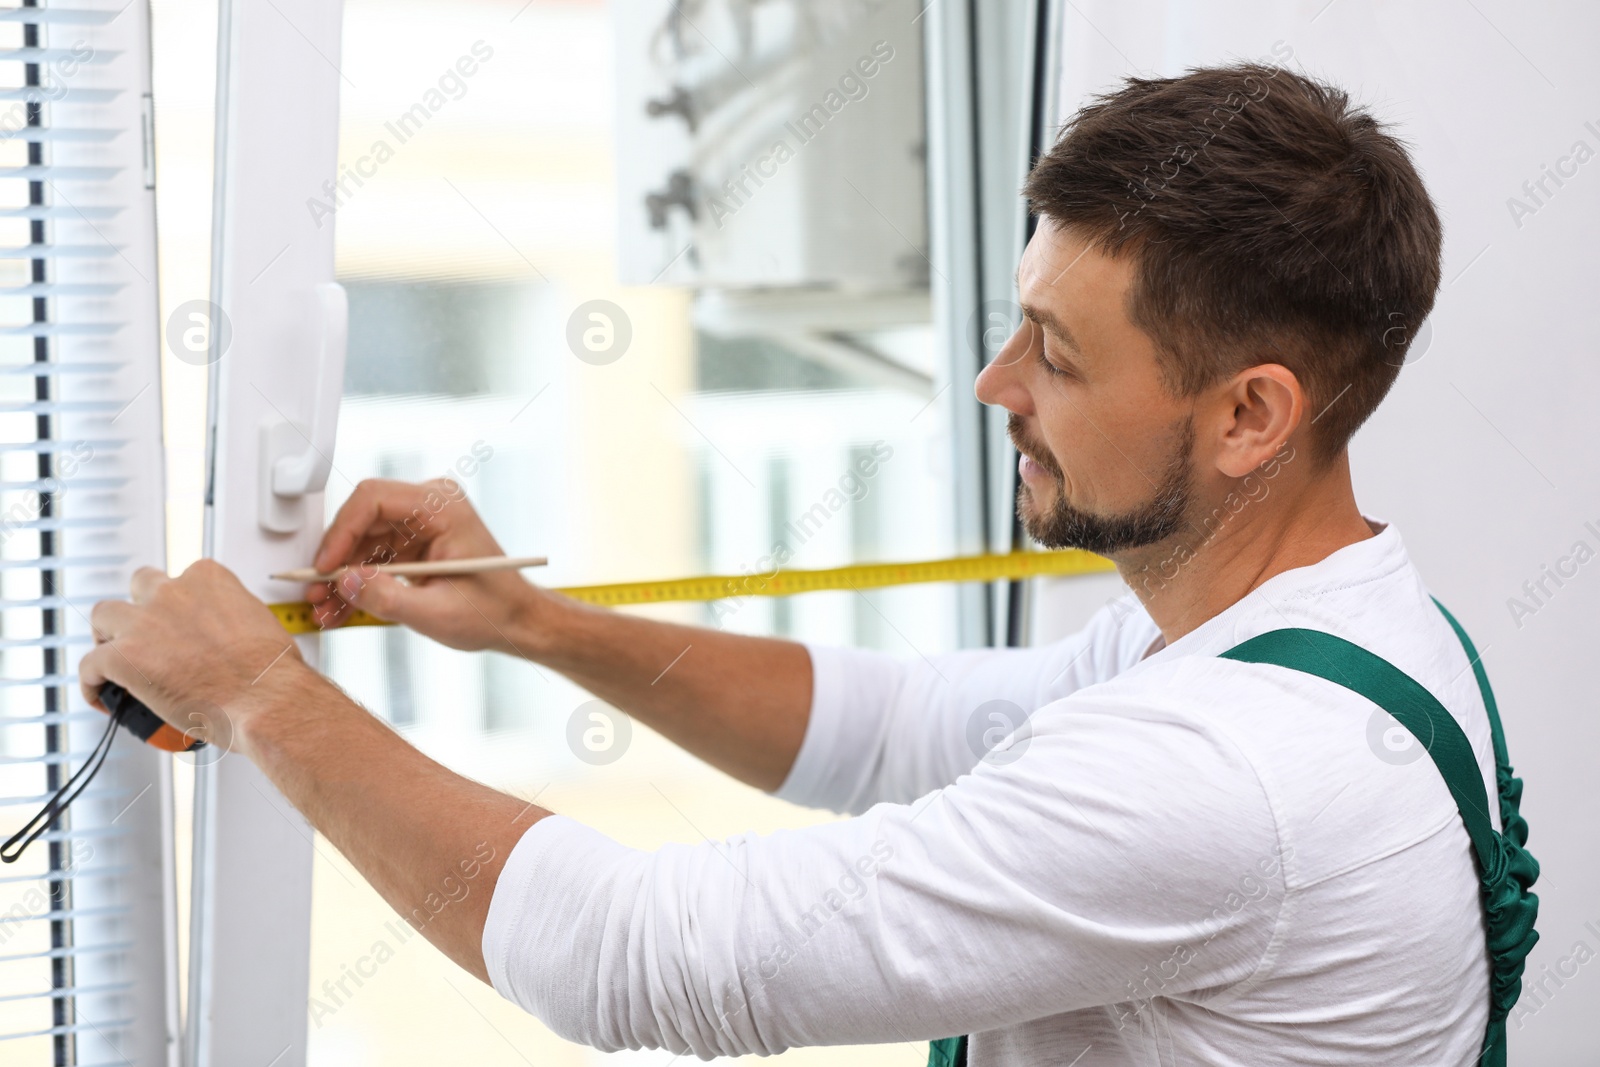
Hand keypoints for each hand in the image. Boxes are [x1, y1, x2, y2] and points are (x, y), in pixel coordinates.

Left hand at [79, 560, 310, 751]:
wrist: (266, 700)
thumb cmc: (270, 672)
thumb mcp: (261, 624)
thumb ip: (235, 619)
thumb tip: (228, 639)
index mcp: (209, 580)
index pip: (181, 578)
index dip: (177, 602)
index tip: (180, 621)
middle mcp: (173, 593)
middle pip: (139, 586)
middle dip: (139, 607)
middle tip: (145, 632)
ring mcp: (145, 623)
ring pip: (103, 616)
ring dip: (107, 635)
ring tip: (113, 656)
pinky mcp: (124, 657)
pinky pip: (90, 664)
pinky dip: (91, 681)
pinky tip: (100, 694)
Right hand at [306, 478, 540, 653]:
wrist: (515, 621)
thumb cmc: (494, 611)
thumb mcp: (436, 612)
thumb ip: (387, 597)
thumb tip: (345, 581)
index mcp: (443, 507)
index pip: (374, 500)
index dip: (340, 533)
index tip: (324, 568)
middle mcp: (430, 506)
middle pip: (362, 520)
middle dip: (336, 560)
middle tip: (315, 593)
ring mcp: (421, 523)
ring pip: (362, 541)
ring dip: (341, 576)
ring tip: (325, 609)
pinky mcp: (413, 543)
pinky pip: (373, 556)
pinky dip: (357, 582)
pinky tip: (341, 608)